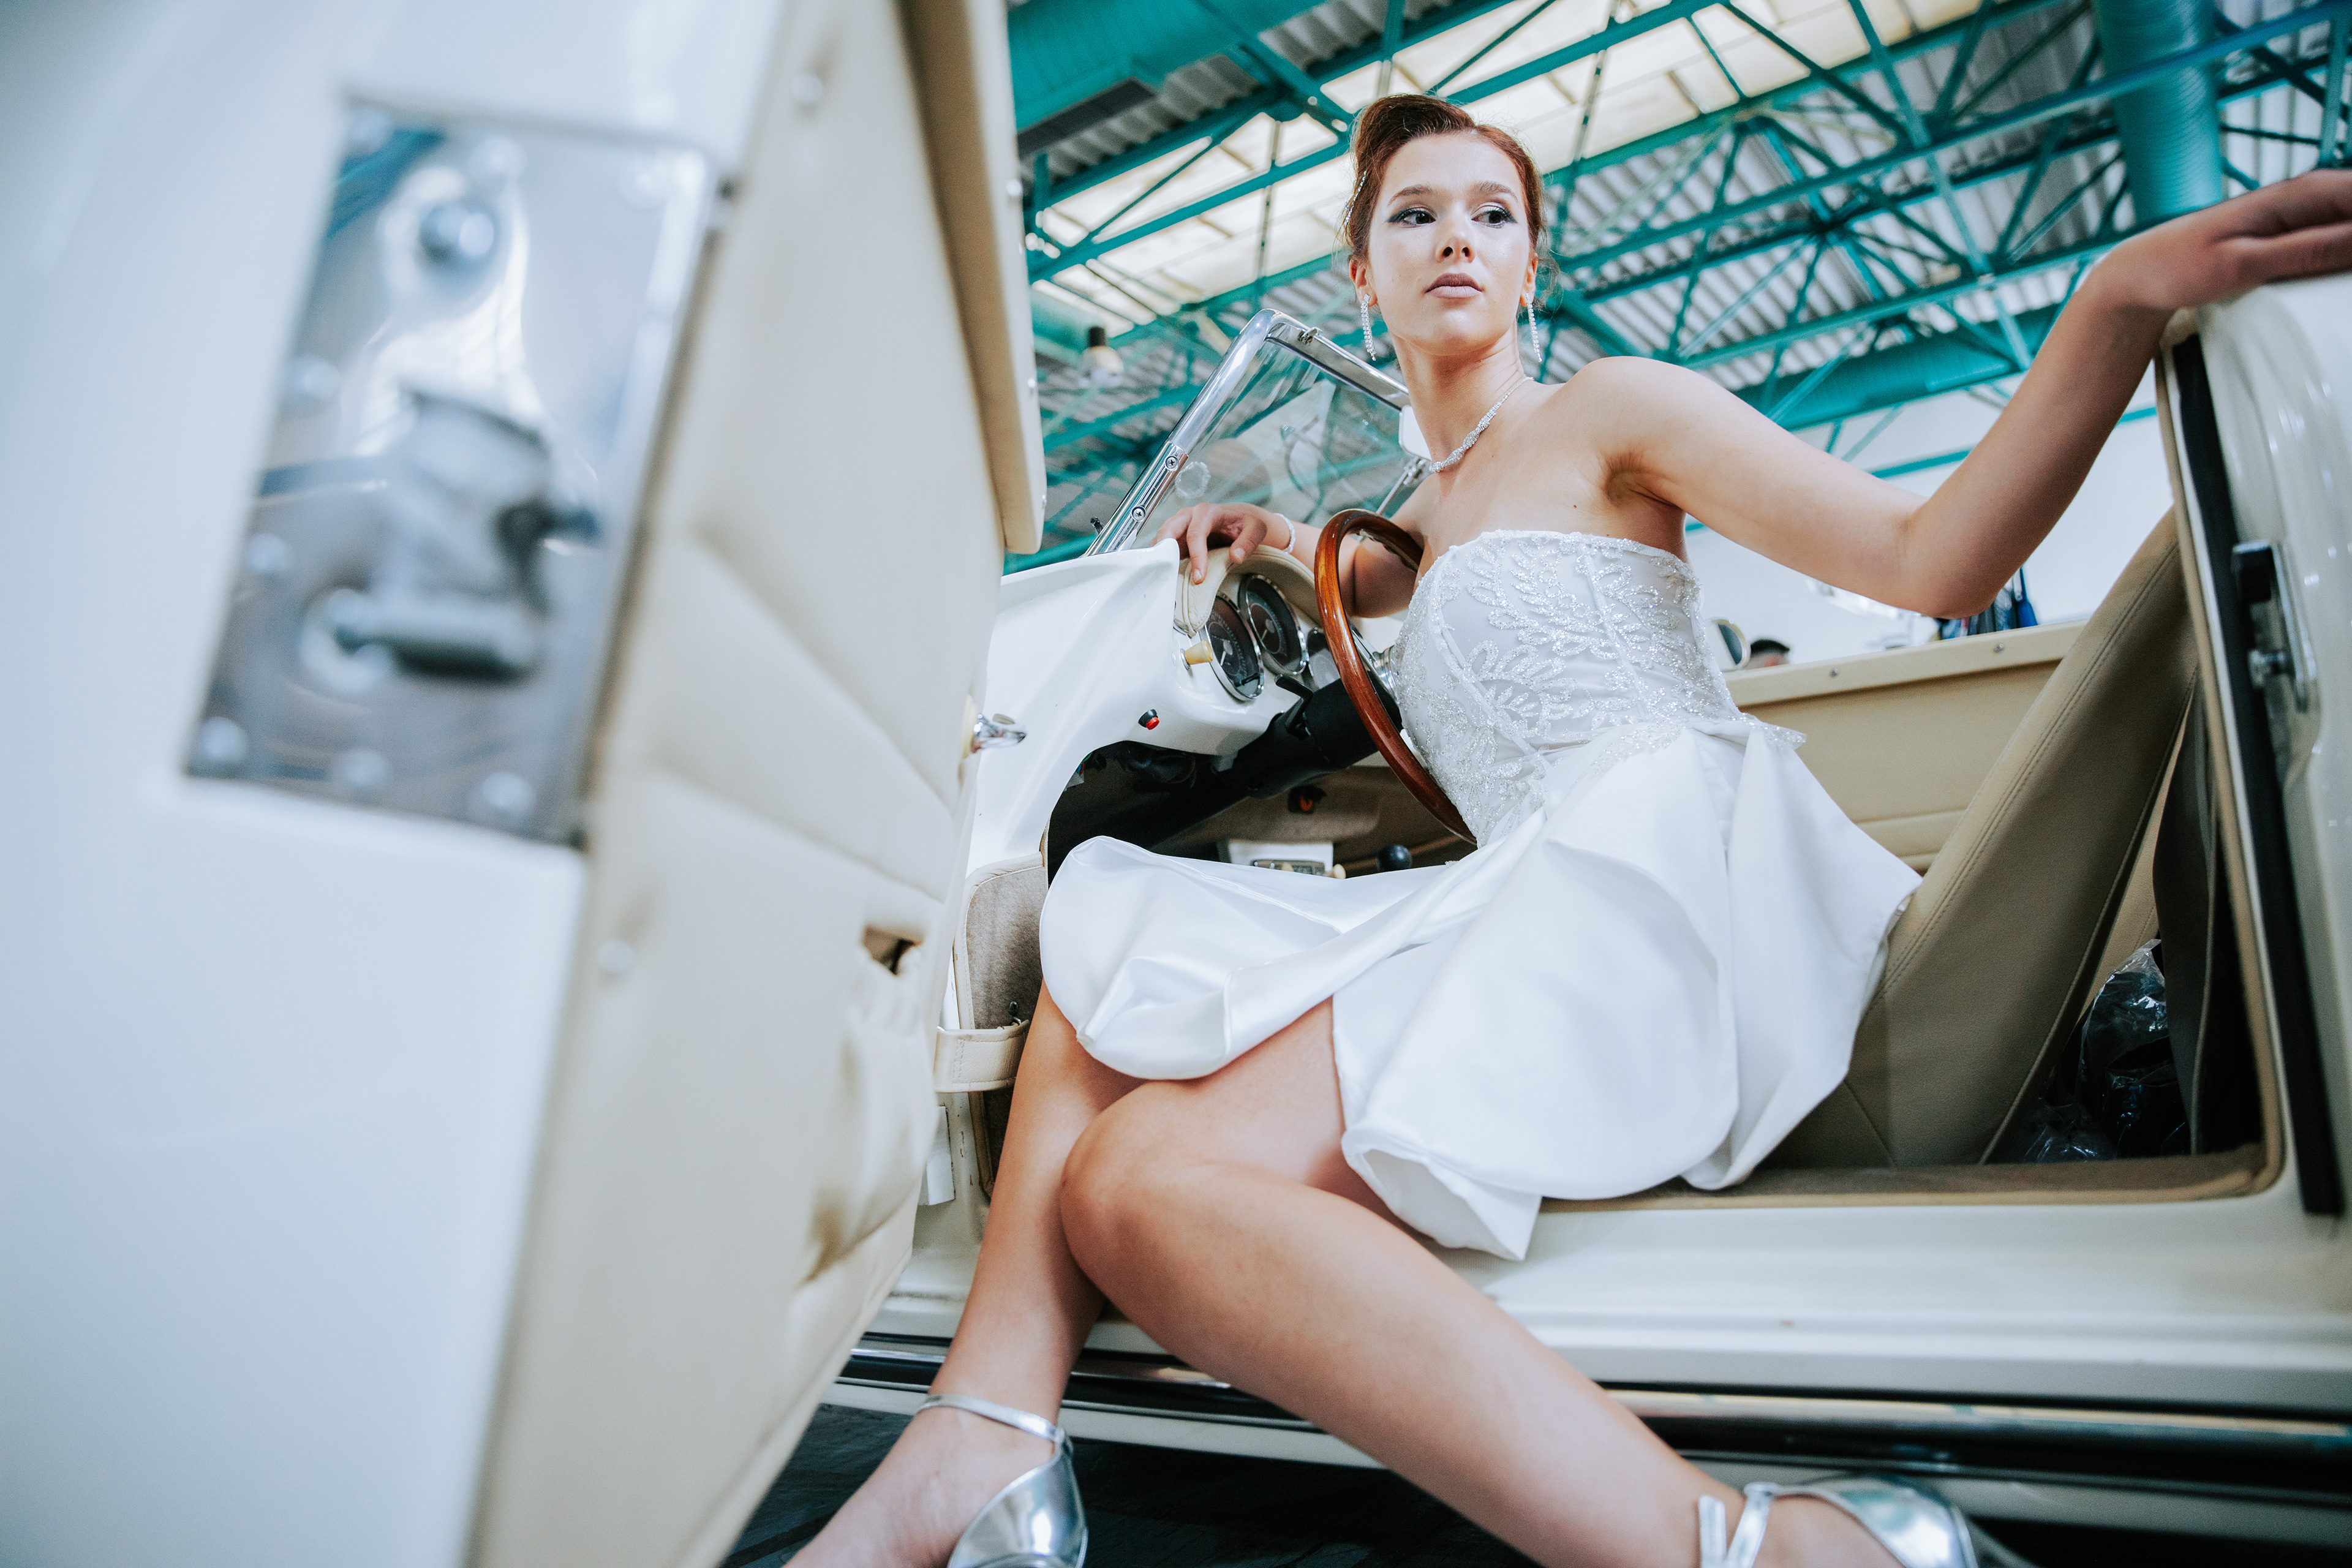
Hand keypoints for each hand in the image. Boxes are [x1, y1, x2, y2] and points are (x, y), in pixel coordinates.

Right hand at [1152, 503, 1294, 583]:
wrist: (1239, 520)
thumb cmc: (1245, 524)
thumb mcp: (1256, 529)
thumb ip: (1248, 542)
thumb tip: (1235, 557)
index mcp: (1208, 511)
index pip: (1196, 532)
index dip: (1196, 555)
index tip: (1199, 577)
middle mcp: (1190, 515)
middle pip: (1169, 529)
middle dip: (1165, 549)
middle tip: (1166, 571)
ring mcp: (1181, 525)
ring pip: (1162, 537)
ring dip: (1160, 555)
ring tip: (1161, 575)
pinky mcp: (1177, 537)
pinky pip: (1163, 546)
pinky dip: (1161, 558)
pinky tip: (1164, 573)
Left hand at [2094, 169, 2351, 316]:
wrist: (2141, 273)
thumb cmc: (2180, 266)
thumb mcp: (2245, 264)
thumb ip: (2308, 250)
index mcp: (2305, 192)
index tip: (2350, 269)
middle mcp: (2311, 195)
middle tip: (2344, 285)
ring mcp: (2305, 214)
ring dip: (2350, 258)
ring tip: (2339, 287)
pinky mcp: (2295, 235)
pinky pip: (2339, 239)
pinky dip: (2343, 259)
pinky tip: (2337, 283)